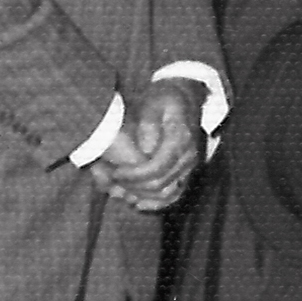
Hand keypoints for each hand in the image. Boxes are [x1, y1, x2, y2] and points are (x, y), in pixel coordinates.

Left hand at [93, 79, 204, 212]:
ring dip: (143, 197)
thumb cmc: (164, 98)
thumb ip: (149, 124)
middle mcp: (188, 156)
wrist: (186, 97)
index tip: (115, 173)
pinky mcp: (186, 172)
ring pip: (168, 194)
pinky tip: (138, 203)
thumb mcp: (153, 102)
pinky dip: (157, 203)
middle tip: (112, 182)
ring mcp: (189, 166)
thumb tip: (146, 149)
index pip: (156, 168)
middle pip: (160, 184)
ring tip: (121, 191)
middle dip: (133, 187)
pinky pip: (175, 195)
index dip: (134, 175)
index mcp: (180, 139)